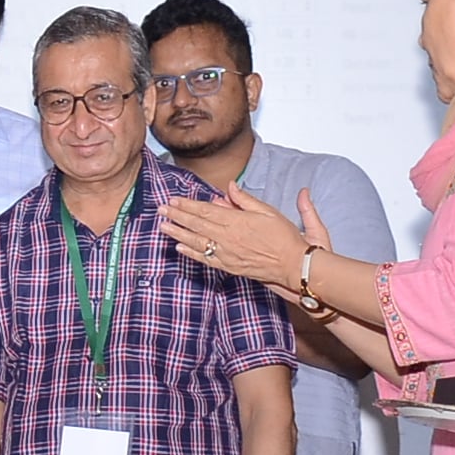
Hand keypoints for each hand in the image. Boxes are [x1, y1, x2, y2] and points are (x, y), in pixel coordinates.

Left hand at [158, 183, 299, 287]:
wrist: (294, 264)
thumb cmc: (284, 237)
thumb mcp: (267, 211)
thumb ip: (245, 200)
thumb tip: (229, 188)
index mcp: (237, 221)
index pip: (206, 210)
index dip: (187, 205)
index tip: (174, 200)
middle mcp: (228, 238)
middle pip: (197, 224)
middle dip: (177, 216)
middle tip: (161, 209)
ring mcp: (227, 254)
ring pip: (197, 242)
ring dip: (178, 233)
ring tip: (163, 226)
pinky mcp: (229, 267)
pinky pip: (205, 259)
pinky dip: (191, 253)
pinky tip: (180, 247)